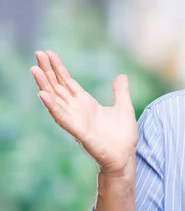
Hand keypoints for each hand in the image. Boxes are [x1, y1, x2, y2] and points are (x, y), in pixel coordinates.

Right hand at [30, 50, 137, 175]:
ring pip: (55, 100)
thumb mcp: (124, 108)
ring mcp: (76, 120)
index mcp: (86, 103)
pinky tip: (43, 95)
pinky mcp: (78, 132)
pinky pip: (62, 118)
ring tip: (34, 69)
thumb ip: (120, 92)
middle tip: (37, 53)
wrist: (124, 157)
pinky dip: (52, 107)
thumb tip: (121, 76)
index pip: (68, 82)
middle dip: (48, 71)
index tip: (48, 53)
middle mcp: (77, 110)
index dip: (58, 68)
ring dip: (44, 85)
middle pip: (58, 87)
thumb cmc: (123, 136)